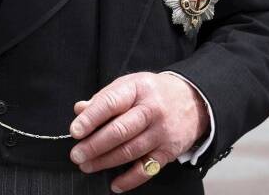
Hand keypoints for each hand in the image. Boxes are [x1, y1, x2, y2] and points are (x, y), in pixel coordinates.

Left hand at [68, 72, 207, 191]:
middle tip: (77, 154)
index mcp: (138, 89)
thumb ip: (105, 98)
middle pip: (120, 130)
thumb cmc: (154, 93)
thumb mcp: (131, 85)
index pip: (111, 102)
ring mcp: (162, 131)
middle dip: (95, 145)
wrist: (193, 101)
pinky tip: (115, 183)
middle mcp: (152, 109)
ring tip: (87, 165)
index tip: (75, 131)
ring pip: (130, 151)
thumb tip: (80, 110)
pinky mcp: (169, 151)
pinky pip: (147, 169)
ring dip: (105, 161)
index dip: (91, 118)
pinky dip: (129, 179)